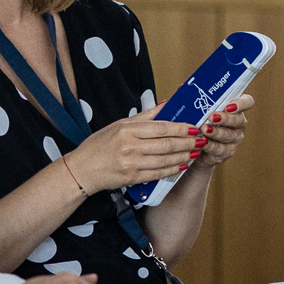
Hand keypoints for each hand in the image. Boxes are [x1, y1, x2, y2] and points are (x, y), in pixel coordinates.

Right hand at [64, 109, 202, 193]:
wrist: (82, 170)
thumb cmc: (99, 145)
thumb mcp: (118, 125)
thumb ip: (145, 116)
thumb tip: (167, 104)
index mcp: (127, 130)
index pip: (161, 128)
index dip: (181, 128)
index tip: (194, 127)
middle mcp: (130, 147)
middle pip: (166, 144)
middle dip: (188, 142)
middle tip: (202, 140)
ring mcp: (131, 164)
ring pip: (165, 160)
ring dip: (184, 156)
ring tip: (195, 152)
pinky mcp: (132, 178)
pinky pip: (158, 173)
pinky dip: (172, 169)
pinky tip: (182, 165)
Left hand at [195, 93, 252, 170]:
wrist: (194, 147)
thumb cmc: (197, 122)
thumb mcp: (196, 109)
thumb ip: (193, 98)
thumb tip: (182, 87)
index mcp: (234, 108)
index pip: (247, 102)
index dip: (241, 103)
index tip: (229, 105)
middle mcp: (238, 123)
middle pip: (238, 120)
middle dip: (225, 118)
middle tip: (211, 117)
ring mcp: (234, 138)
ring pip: (229, 135)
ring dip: (217, 132)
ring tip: (204, 129)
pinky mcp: (226, 152)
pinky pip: (220, 149)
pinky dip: (210, 145)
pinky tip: (203, 142)